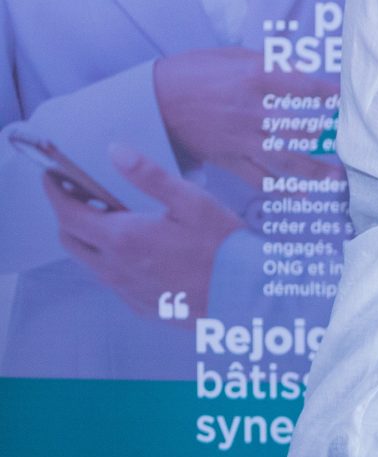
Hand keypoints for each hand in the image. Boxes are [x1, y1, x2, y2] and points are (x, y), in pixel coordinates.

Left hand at [44, 144, 244, 319]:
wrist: (245, 295)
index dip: (54, 193)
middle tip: (83, 196)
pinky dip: (112, 261)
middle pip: (70, 239)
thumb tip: (115, 151)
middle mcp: (115, 268)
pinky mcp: (141, 305)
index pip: (68, 214)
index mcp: (123, 238)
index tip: (52, 177)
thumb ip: (149, 176)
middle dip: (68, 215)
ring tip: (114, 221)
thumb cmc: (223, 247)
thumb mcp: (192, 201)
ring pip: (89, 262)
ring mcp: (127, 290)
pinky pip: (113, 281)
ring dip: (90, 239)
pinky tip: (140, 251)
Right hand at [152, 47, 340, 186]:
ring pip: (286, 157)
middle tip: (354, 140)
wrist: (151, 100)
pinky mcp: (228, 158)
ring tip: (339, 176)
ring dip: (315, 169)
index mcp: (256, 78)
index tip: (349, 98)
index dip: (332, 94)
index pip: (306, 87)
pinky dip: (280, 188)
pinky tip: (301, 194)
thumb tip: (302, 71)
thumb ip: (269, 63)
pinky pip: (258, 178)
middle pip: (303, 126)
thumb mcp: (231, 55)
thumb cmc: (193, 72)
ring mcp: (241, 138)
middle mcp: (253, 111)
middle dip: (330, 134)